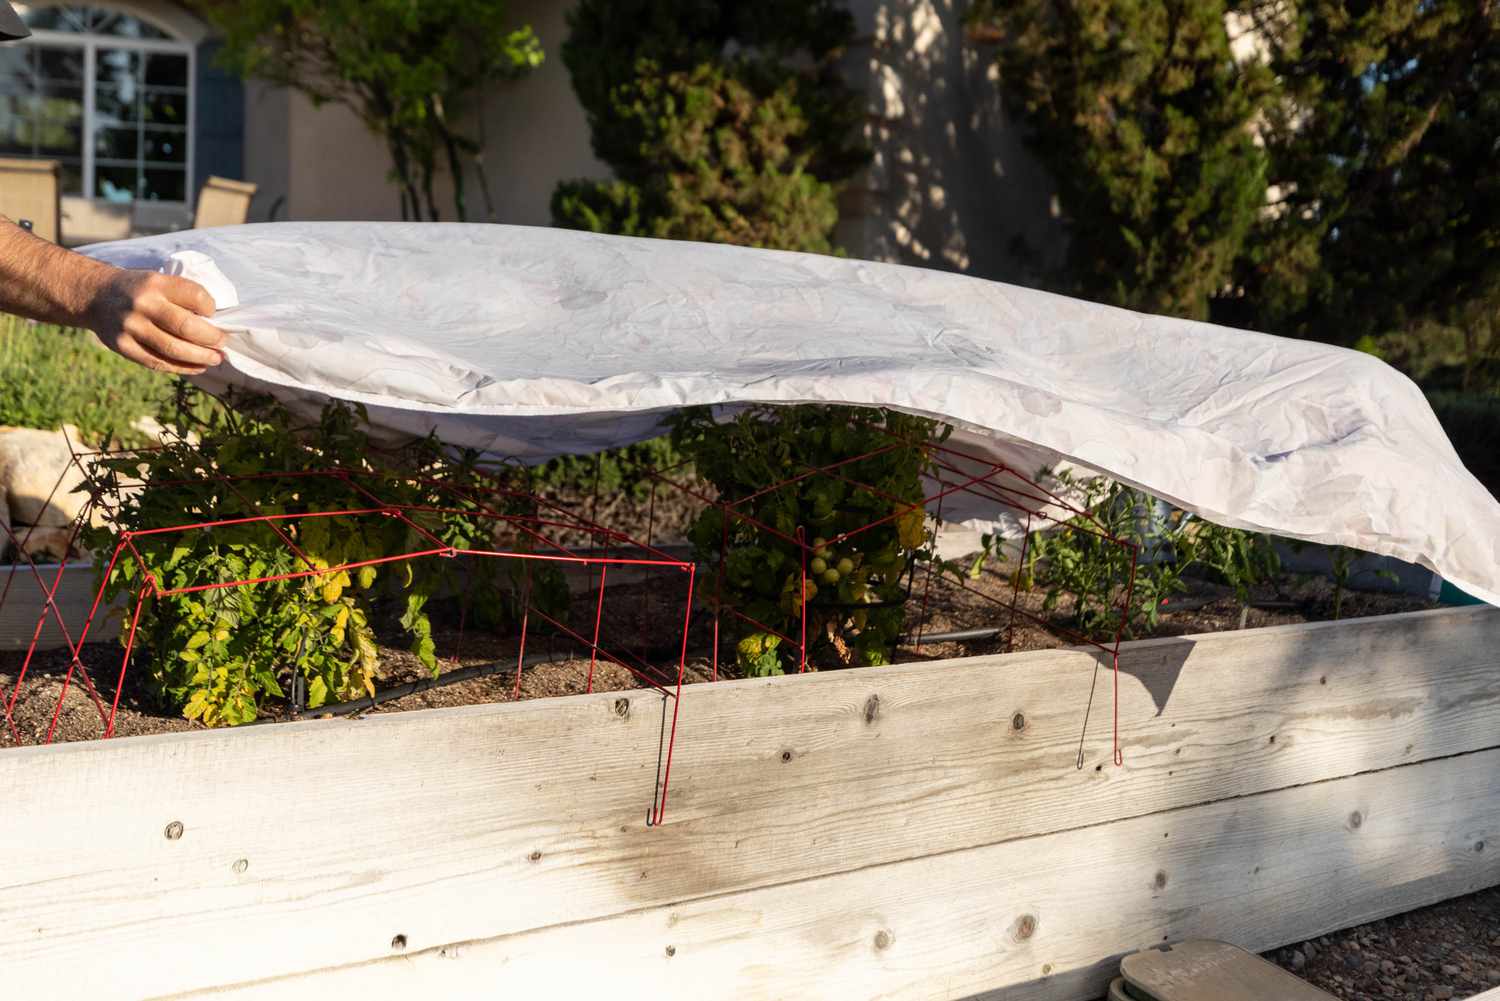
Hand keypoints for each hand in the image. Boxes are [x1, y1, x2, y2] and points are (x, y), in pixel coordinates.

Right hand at [84, 269, 226, 374]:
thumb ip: (182, 297)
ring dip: (201, 357)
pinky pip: (158, 362)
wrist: (96, 296)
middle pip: (186, 326)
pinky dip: (182, 368)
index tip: (213, 314)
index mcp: (155, 283)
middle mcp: (142, 304)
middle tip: (222, 343)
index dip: (210, 307)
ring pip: (173, 349)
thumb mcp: (158, 280)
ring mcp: (131, 327)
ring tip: (216, 359)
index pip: (194, 296)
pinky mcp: (123, 346)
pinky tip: (198, 367)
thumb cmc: (140, 290)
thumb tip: (216, 323)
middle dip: (211, 338)